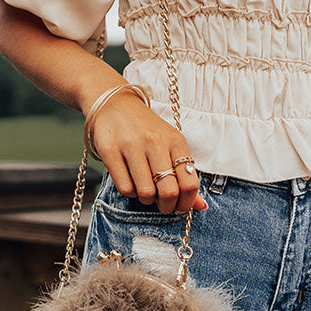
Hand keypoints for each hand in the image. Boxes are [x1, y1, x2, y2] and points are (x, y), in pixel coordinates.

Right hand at [90, 92, 207, 214]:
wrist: (115, 104)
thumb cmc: (147, 131)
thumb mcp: (171, 147)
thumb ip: (186, 176)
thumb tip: (201, 206)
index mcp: (175, 141)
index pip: (189, 183)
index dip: (187, 202)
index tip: (180, 206)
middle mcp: (155, 141)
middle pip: (169, 191)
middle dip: (167, 206)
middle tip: (162, 204)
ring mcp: (131, 145)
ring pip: (145, 193)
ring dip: (146, 200)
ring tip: (145, 190)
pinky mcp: (109, 150)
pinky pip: (124, 187)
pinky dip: (130, 192)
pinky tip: (131, 181)